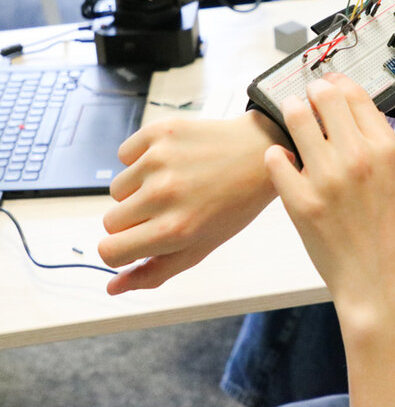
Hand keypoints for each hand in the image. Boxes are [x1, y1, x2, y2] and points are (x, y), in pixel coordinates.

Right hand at [98, 110, 287, 294]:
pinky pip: (124, 154)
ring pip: (116, 189)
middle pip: (110, 221)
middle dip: (134, 220)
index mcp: (174, 230)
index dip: (122, 250)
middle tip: (171, 208)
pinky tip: (173, 160)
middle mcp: (163, 194)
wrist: (260, 153)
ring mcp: (160, 160)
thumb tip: (111, 288)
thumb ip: (154, 272)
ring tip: (177, 182)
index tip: (139, 240)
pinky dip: (140, 158)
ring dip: (139, 189)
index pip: (108, 251)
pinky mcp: (160, 132)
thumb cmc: (232, 205)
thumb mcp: (201, 246)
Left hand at [266, 74, 394, 306]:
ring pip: (296, 119)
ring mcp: (326, 179)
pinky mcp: (300, 201)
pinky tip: (284, 160)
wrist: (378, 280)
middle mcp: (357, 158)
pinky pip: (276, 158)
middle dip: (312, 92)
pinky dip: (277, 155)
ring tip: (290, 118)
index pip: (354, 94)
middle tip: (306, 97)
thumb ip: (385, 143)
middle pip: (324, 97)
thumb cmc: (394, 233)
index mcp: (386, 149)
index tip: (328, 82)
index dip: (337, 82)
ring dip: (291, 113)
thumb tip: (363, 112)